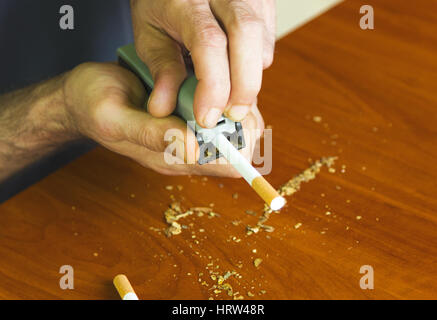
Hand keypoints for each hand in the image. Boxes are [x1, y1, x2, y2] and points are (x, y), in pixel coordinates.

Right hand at [63, 62, 263, 176]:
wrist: (80, 99)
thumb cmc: (93, 107)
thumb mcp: (116, 119)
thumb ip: (152, 135)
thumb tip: (194, 148)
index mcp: (172, 159)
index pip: (228, 166)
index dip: (240, 142)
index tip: (227, 113)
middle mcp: (187, 151)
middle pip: (240, 147)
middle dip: (241, 119)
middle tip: (220, 93)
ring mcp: (189, 133)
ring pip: (235, 127)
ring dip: (231, 103)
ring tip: (208, 83)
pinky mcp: (186, 117)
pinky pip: (219, 109)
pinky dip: (220, 94)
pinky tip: (202, 79)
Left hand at [130, 0, 274, 127]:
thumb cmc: (162, 7)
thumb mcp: (150, 36)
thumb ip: (161, 70)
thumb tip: (163, 108)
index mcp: (187, 1)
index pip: (208, 43)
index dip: (213, 86)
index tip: (207, 117)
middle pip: (246, 35)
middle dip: (244, 85)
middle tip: (233, 115)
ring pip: (261, 40)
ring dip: (250, 77)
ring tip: (231, 93)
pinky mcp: (262, 3)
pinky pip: (268, 41)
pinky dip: (256, 65)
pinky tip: (238, 70)